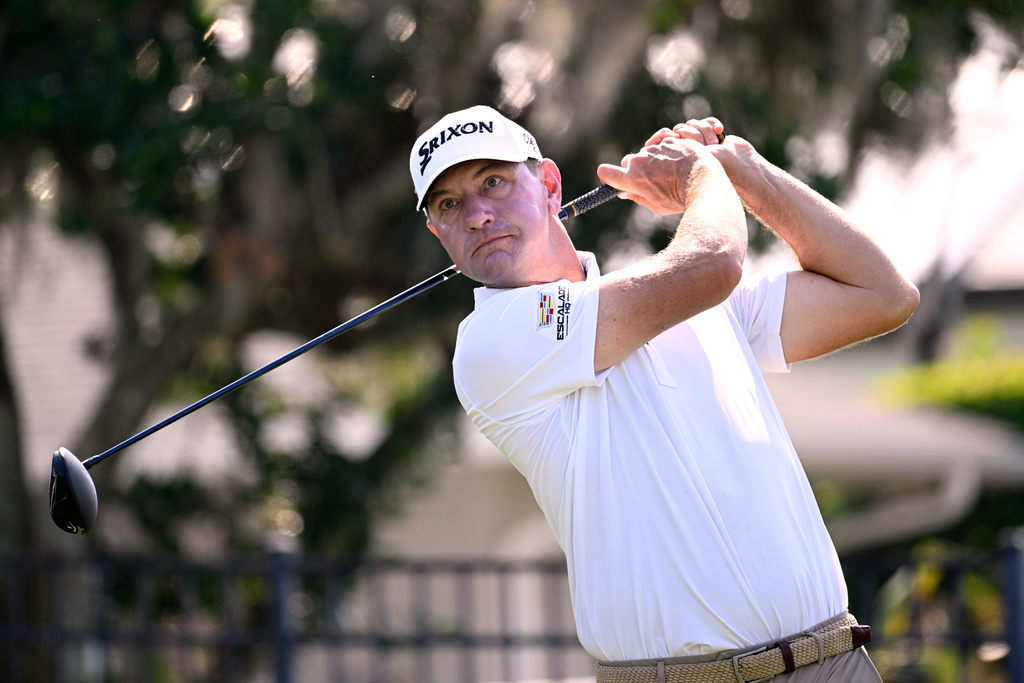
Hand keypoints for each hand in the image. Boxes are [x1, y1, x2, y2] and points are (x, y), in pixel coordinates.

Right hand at [596, 122, 721, 215]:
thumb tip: (625, 193)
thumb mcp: (657, 205)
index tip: (610, 177)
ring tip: (672, 173)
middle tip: (650, 179)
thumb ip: (638, 197)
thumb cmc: (680, 198)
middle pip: (629, 161)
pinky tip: (681, 164)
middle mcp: (640, 161)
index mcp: (633, 178)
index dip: (608, 175)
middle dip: (635, 169)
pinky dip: (670, 154)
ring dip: (655, 161)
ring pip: (648, 153)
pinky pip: (664, 147)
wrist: (703, 181)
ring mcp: (655, 149)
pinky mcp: (670, 141)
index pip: (607, 173)